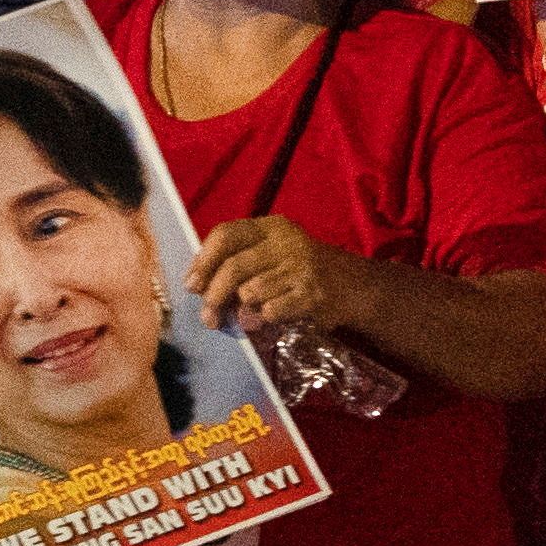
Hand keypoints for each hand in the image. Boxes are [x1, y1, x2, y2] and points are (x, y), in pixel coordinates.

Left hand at [190, 216, 358, 336]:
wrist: (353, 285)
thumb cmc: (300, 270)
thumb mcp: (273, 252)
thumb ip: (238, 260)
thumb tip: (198, 286)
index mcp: (271, 228)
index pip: (226, 235)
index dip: (203, 261)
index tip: (192, 285)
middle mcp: (286, 243)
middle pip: (234, 267)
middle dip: (214, 295)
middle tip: (208, 317)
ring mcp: (301, 267)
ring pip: (250, 291)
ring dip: (240, 310)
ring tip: (242, 318)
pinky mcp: (312, 294)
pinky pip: (270, 310)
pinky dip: (262, 318)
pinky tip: (267, 317)